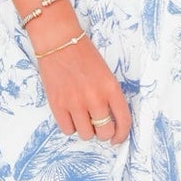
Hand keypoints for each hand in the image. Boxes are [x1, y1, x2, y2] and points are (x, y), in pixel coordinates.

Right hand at [34, 29, 131, 144]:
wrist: (59, 42)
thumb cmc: (84, 55)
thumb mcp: (106, 74)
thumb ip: (110, 97)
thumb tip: (111, 121)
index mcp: (111, 88)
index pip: (123, 121)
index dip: (121, 135)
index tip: (117, 138)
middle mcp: (95, 98)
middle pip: (104, 133)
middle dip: (103, 133)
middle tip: (98, 126)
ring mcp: (75, 103)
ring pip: (86, 135)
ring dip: (86, 130)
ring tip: (83, 118)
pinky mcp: (57, 105)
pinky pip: (67, 130)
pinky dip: (70, 126)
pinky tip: (71, 116)